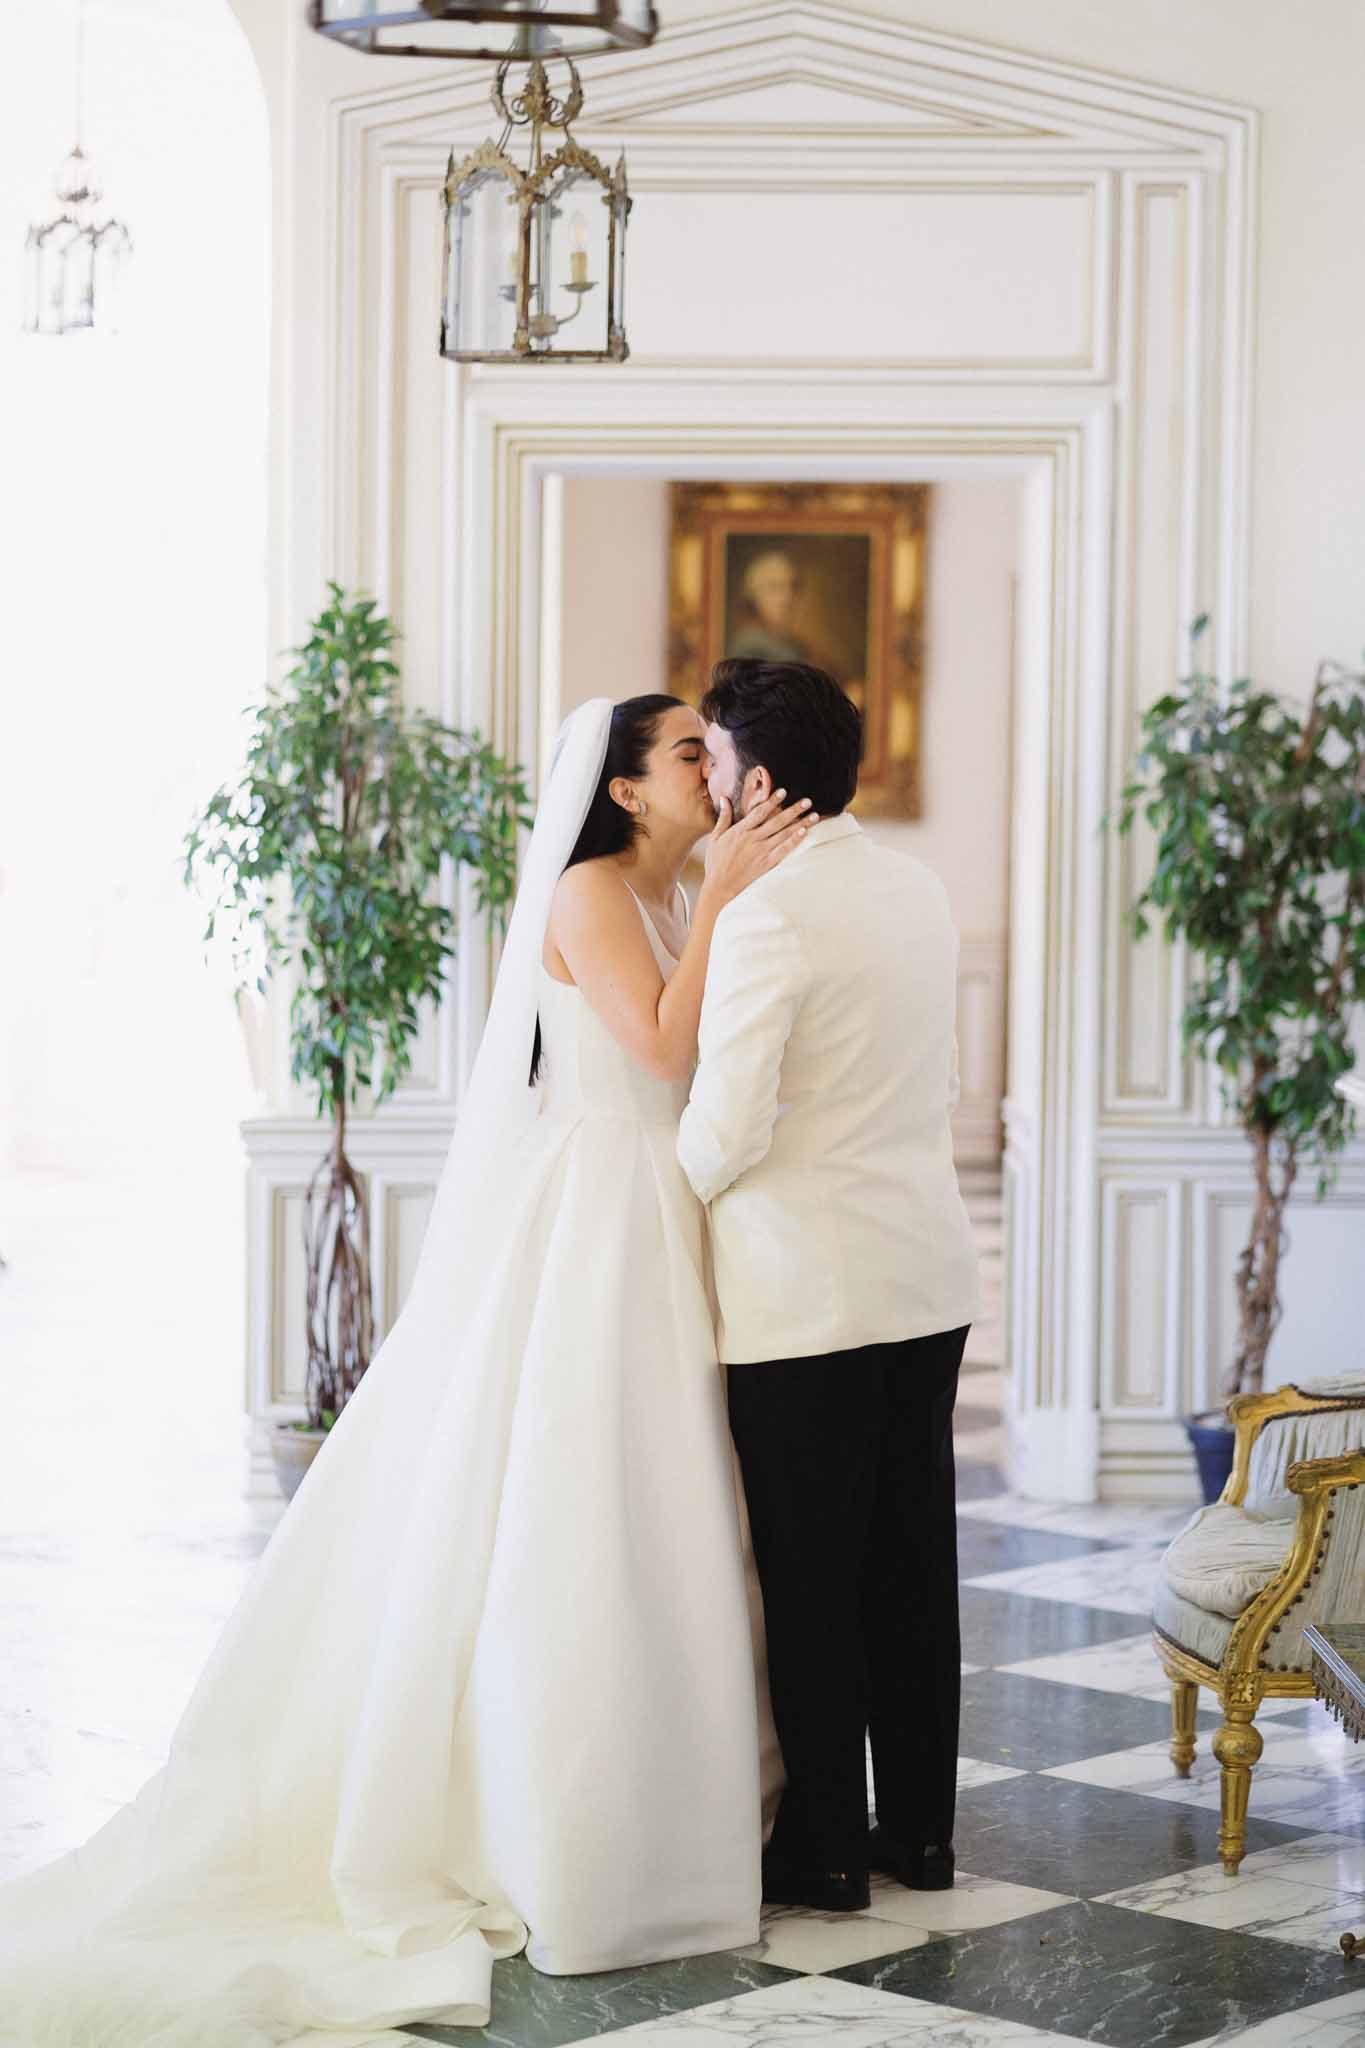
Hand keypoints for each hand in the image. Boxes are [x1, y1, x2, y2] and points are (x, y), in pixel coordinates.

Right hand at [702, 789, 816, 905]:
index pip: (759, 812)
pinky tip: (804, 833)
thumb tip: (724, 798)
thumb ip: (723, 817)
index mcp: (740, 831)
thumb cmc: (715, 862)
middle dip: (793, 810)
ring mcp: (760, 853)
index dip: (772, 801)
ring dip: (800, 824)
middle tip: (807, 801)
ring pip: (783, 835)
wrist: (719, 887)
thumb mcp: (715, 837)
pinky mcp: (766, 864)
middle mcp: (752, 840)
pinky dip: (794, 841)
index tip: (783, 791)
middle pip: (776, 821)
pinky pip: (783, 851)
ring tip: (813, 816)